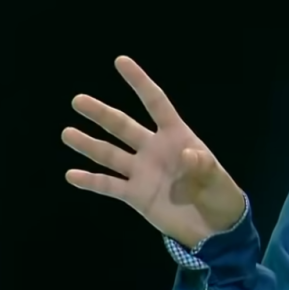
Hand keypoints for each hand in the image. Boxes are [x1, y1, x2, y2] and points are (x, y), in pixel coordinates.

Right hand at [62, 56, 244, 248]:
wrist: (213, 228)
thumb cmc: (221, 195)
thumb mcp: (218, 179)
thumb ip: (203, 165)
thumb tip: (187, 154)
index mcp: (177, 136)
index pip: (156, 103)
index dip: (139, 82)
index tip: (121, 61)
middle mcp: (154, 149)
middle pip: (124, 127)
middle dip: (102, 114)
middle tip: (78, 100)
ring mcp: (142, 172)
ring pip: (110, 154)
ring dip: (89, 144)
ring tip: (67, 132)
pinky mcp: (135, 195)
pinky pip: (109, 186)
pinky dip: (91, 181)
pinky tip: (71, 174)